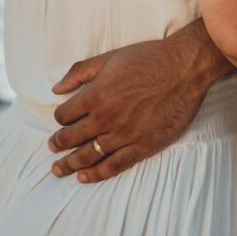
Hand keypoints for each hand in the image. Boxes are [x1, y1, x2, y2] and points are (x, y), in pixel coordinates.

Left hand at [47, 22, 232, 182]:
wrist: (184, 68)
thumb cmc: (148, 58)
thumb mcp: (109, 57)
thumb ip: (79, 72)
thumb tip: (56, 88)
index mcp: (95, 95)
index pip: (64, 115)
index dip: (59, 118)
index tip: (61, 120)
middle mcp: (105, 118)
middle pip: (72, 138)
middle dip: (58, 144)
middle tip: (52, 149)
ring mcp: (123, 135)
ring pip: (88, 156)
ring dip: (70, 164)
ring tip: (58, 170)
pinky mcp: (142, 146)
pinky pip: (113, 166)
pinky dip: (96, 174)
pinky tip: (84, 177)